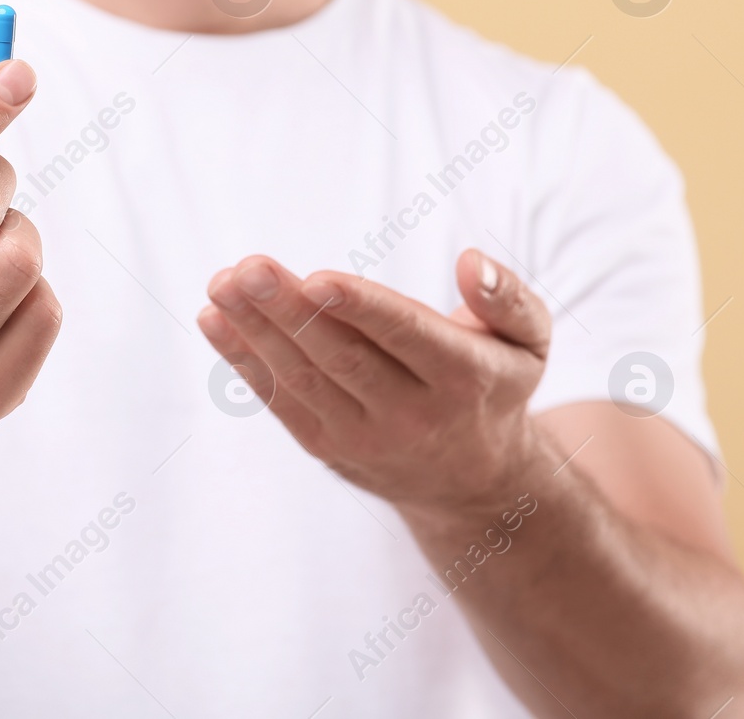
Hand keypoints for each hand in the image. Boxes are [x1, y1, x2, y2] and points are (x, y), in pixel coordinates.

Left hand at [197, 250, 553, 516]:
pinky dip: (243, 360)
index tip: (316, 278)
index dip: (360, 308)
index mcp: (465, 378)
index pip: (405, 337)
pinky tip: (215, 319)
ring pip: (303, 378)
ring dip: (255, 330)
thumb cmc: (493, 385)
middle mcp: (413, 415)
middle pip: (342, 357)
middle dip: (289, 311)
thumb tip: (468, 261)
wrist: (474, 483)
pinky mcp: (327, 447)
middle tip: (249, 268)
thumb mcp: (528, 342)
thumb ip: (507, 297)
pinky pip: (280, 400)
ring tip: (221, 284)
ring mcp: (364, 436)